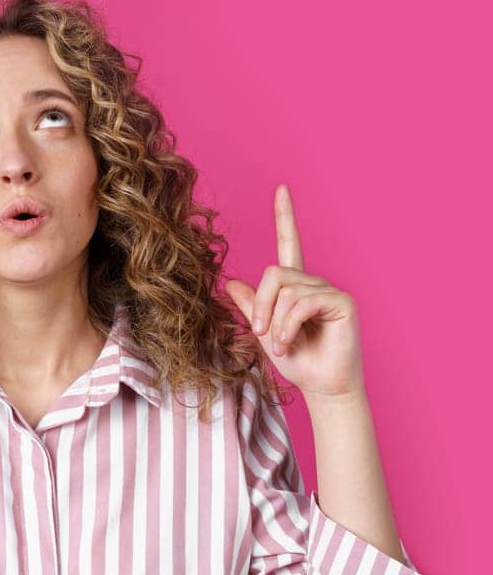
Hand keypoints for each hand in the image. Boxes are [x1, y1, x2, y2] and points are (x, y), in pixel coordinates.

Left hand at [224, 184, 364, 399]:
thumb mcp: (263, 333)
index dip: (285, 217)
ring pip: (285, 290)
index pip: (289, 244)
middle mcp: (313, 282)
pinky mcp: (342, 302)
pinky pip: (301, 302)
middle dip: (260, 306)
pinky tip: (289, 342)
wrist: (321, 386)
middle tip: (260, 333)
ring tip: (280, 344)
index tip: (281, 188)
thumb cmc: (297, 362)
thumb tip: (232, 282)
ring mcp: (329, 290)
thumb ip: (251, 307)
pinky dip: (287, 325)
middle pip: (274, 273)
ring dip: (274, 322)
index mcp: (295, 286)